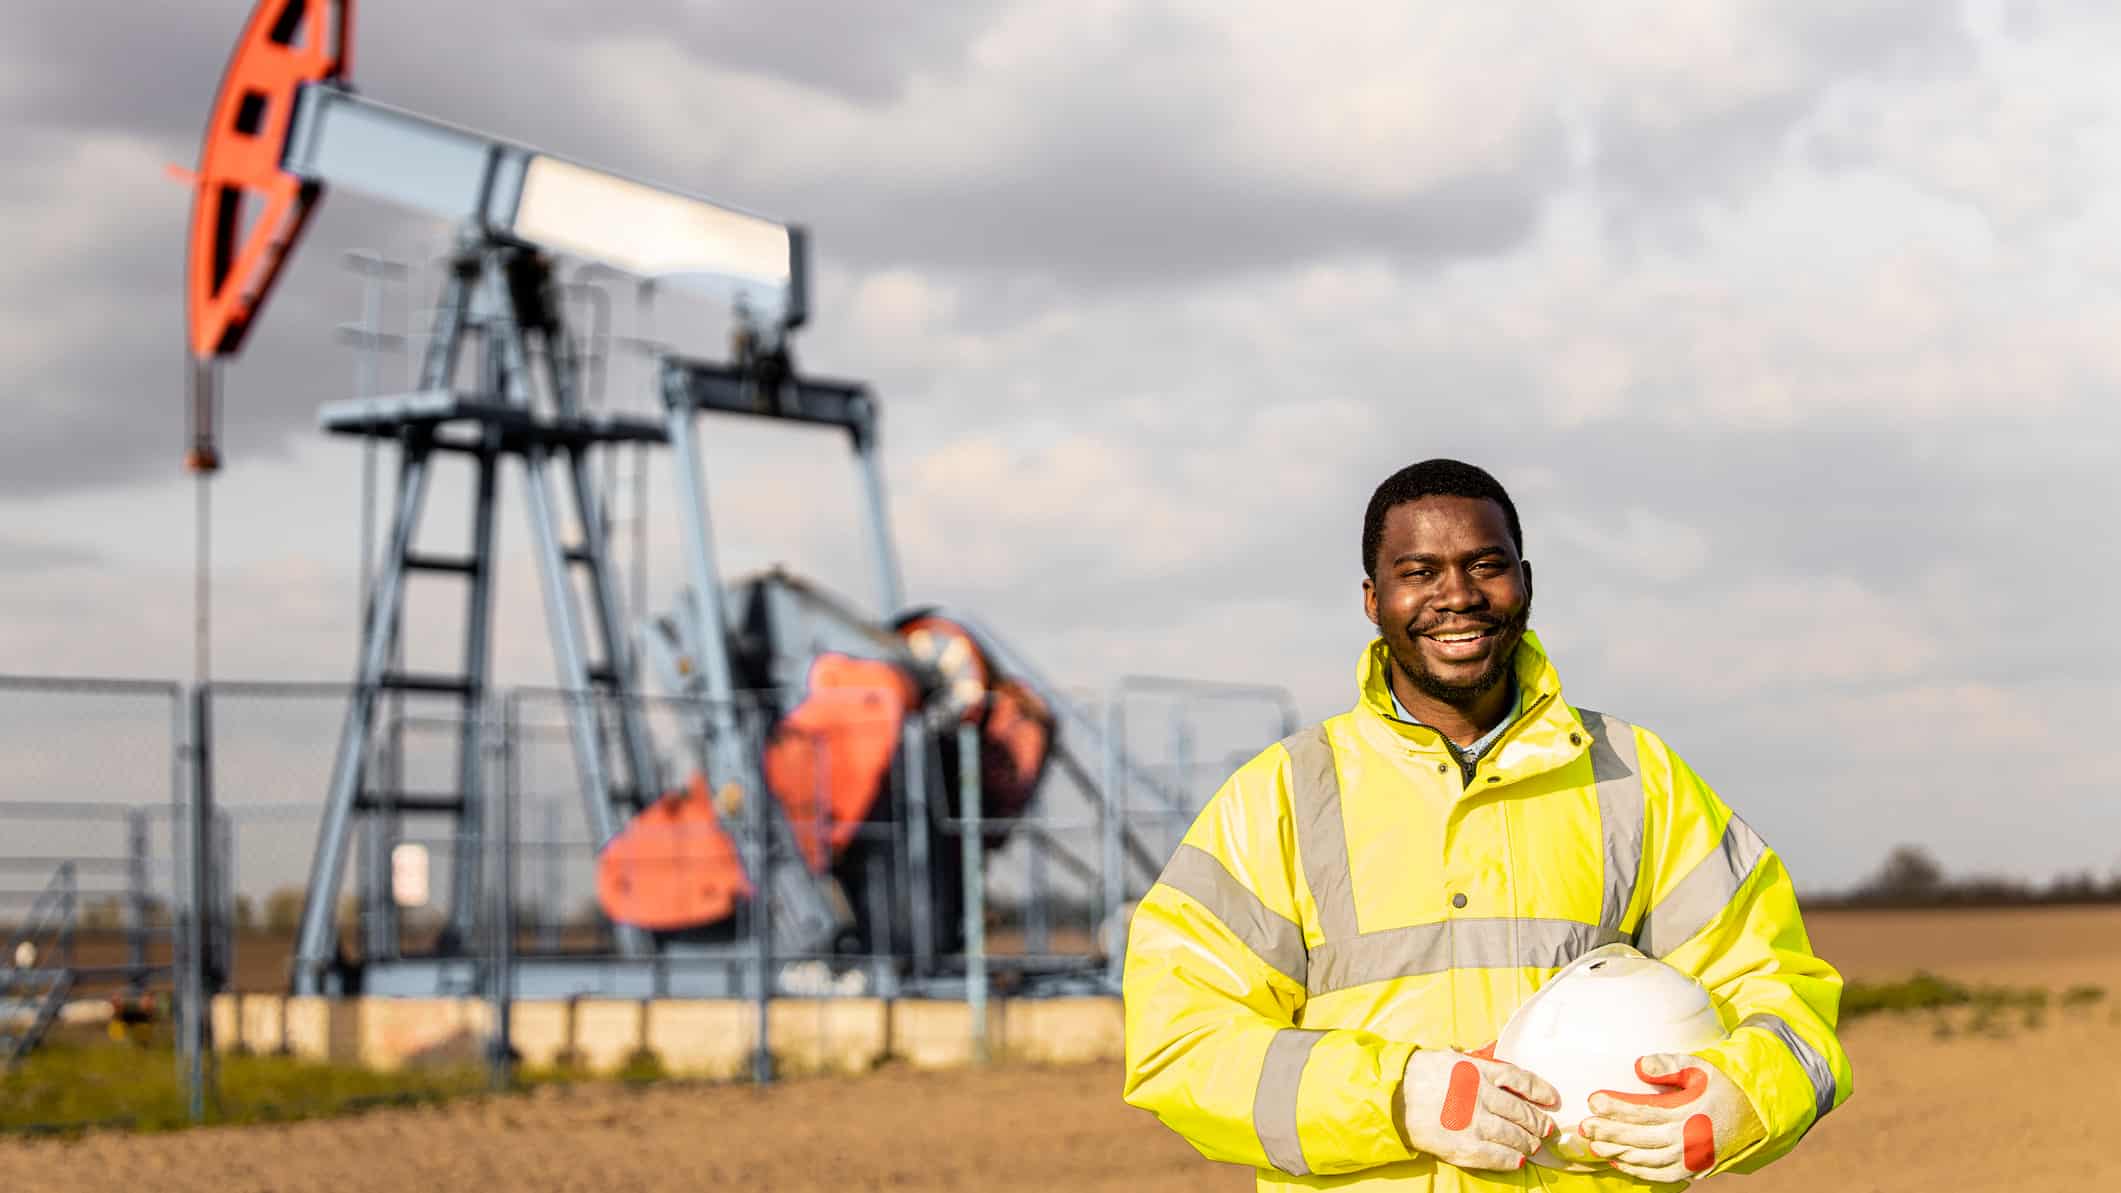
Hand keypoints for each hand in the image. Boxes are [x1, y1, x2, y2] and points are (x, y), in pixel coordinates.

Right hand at [1400, 1047, 1559, 1171]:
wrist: (1390, 1096)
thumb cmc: (1418, 1074)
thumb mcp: (1449, 1058)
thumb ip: (1474, 1063)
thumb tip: (1495, 1067)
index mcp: (1479, 1071)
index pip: (1521, 1080)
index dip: (1541, 1091)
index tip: (1551, 1099)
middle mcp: (1481, 1096)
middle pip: (1522, 1111)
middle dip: (1538, 1122)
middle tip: (1546, 1129)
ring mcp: (1474, 1123)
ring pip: (1515, 1136)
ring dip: (1528, 1142)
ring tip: (1533, 1146)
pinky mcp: (1464, 1146)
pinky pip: (1497, 1156)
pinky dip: (1512, 1158)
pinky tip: (1518, 1159)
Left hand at [1580, 1053, 1764, 1181]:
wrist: (1757, 1114)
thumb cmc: (1723, 1085)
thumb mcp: (1700, 1067)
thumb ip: (1669, 1065)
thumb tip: (1638, 1065)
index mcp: (1689, 1111)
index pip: (1644, 1110)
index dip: (1617, 1106)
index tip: (1593, 1099)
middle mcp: (1689, 1138)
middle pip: (1640, 1138)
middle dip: (1609, 1132)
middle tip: (1584, 1126)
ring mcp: (1692, 1157)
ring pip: (1648, 1159)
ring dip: (1619, 1153)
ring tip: (1595, 1145)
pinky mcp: (1695, 1168)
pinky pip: (1663, 1174)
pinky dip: (1640, 1170)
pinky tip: (1620, 1162)